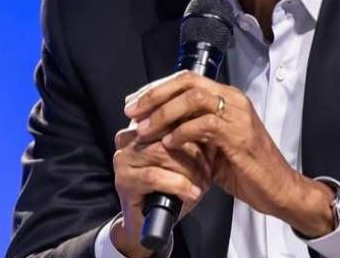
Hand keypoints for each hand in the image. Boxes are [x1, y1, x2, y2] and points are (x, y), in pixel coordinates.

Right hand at [110, 112, 211, 257]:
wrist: (151, 223)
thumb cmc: (171, 188)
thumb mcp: (187, 159)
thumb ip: (196, 139)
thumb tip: (216, 124)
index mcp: (143, 125)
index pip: (171, 115)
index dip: (195, 127)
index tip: (214, 142)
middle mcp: (129, 137)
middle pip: (167, 132)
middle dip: (194, 150)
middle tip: (210, 166)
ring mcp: (123, 158)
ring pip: (161, 152)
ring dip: (188, 169)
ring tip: (203, 182)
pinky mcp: (123, 180)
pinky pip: (154, 176)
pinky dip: (178, 185)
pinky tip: (192, 194)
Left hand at [125, 71, 335, 236]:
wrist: (278, 189)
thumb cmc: (246, 169)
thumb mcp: (214, 146)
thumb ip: (193, 132)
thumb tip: (158, 129)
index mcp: (227, 97)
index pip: (187, 78)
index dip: (157, 88)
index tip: (134, 103)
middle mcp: (233, 99)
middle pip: (187, 82)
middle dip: (154, 95)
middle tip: (132, 112)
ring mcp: (238, 115)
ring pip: (194, 98)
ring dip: (164, 113)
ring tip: (144, 129)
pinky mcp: (239, 135)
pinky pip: (204, 124)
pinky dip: (182, 132)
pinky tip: (168, 144)